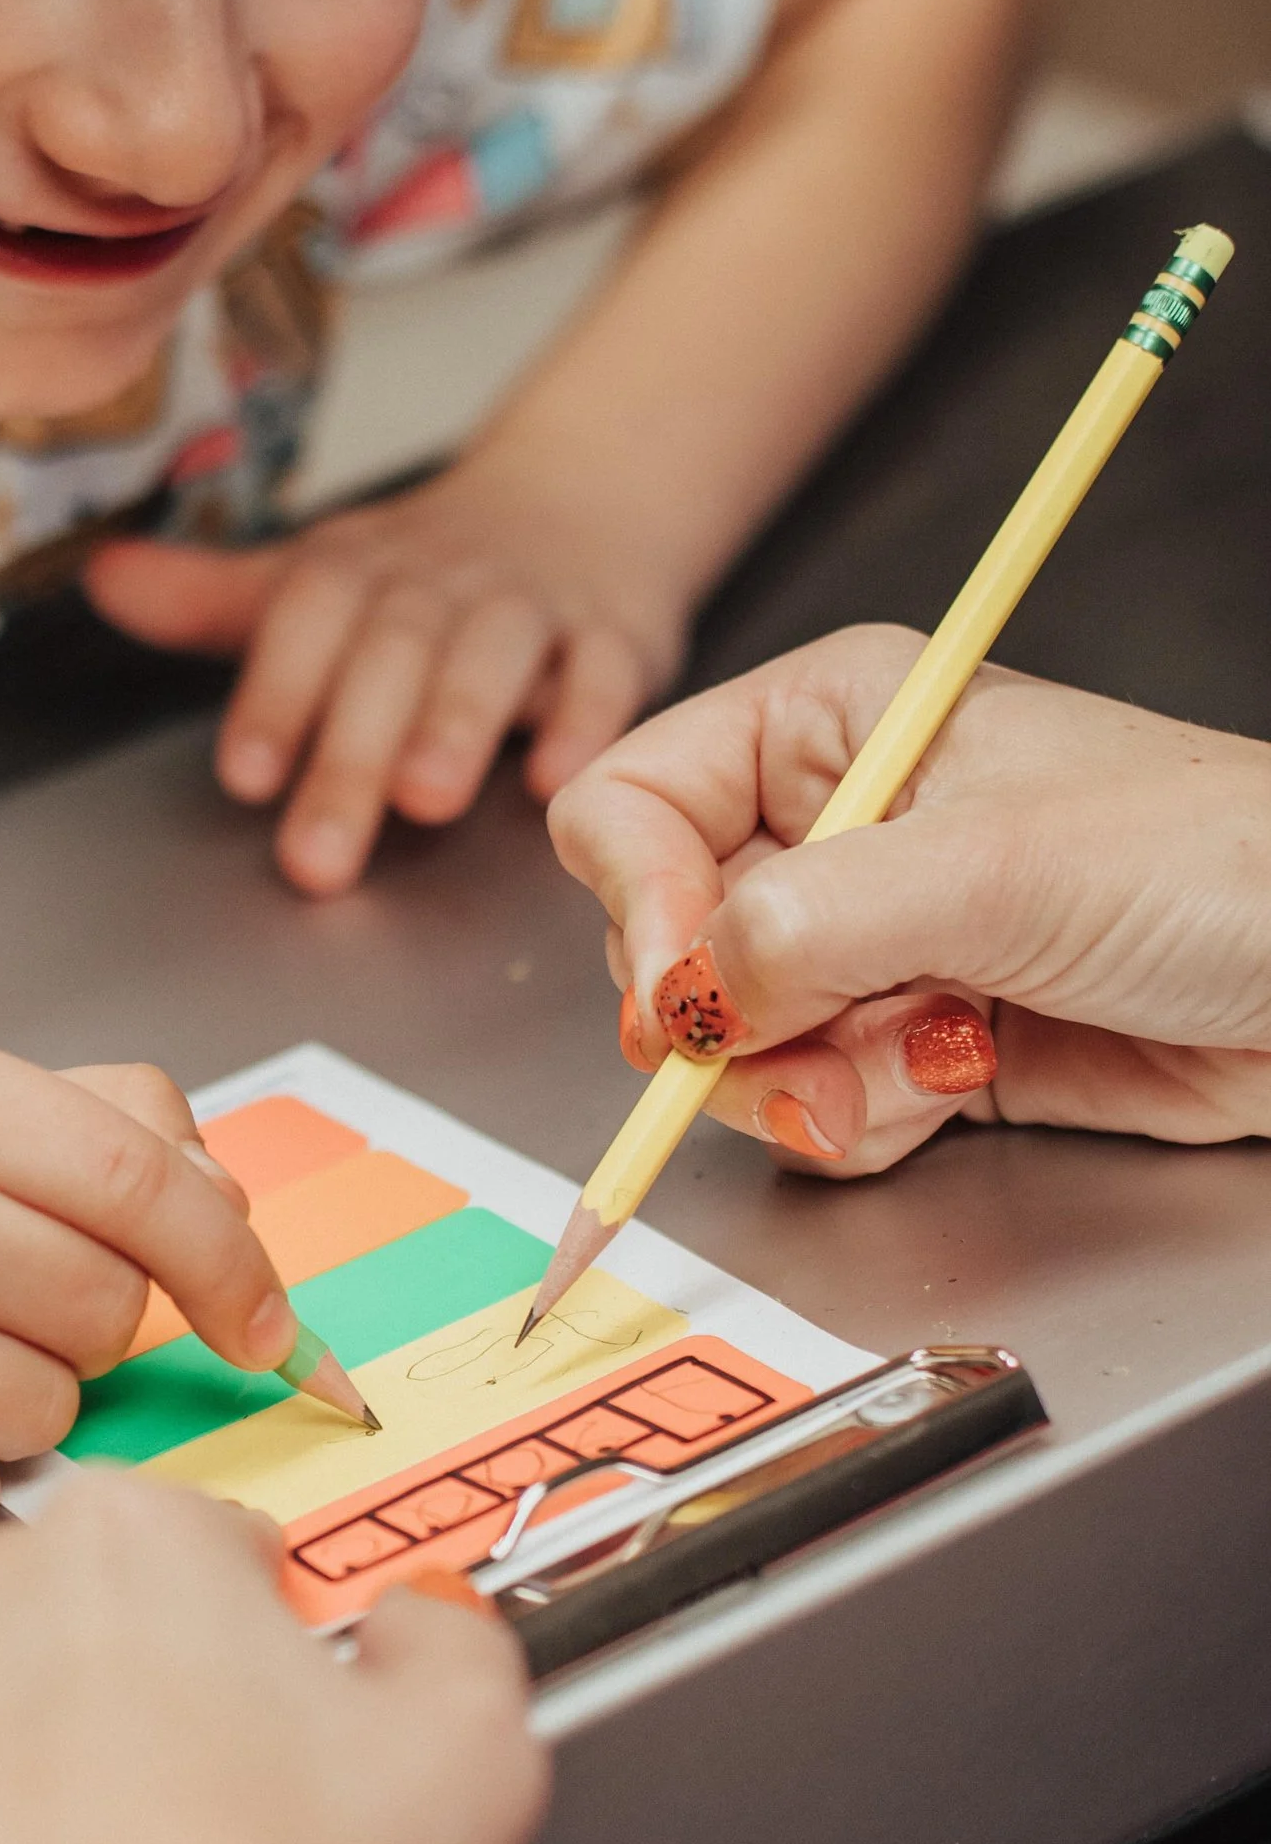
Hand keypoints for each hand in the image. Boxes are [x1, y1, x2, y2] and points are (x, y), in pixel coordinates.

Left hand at [84, 463, 679, 895]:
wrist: (577, 503)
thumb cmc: (422, 576)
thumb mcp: (315, 577)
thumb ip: (210, 601)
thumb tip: (102, 578)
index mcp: (357, 569)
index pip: (307, 614)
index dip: (275, 692)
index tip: (245, 775)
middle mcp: (440, 581)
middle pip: (391, 654)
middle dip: (352, 753)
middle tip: (318, 856)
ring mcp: (531, 604)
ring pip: (494, 653)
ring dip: (460, 723)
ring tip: (427, 800)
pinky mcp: (615, 634)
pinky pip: (604, 670)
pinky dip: (584, 719)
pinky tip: (554, 778)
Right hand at [549, 626, 1270, 1173]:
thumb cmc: (1221, 865)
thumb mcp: (997, 867)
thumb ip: (811, 924)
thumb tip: (686, 999)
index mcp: (832, 723)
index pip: (632, 805)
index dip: (645, 905)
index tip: (696, 987)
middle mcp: (837, 826)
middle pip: (668, 947)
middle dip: (740, 1019)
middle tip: (834, 1034)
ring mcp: (875, 942)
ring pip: (736, 1047)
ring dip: (816, 1082)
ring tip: (934, 1057)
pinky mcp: (918, 1040)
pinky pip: (816, 1105)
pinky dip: (866, 1120)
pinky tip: (961, 1086)